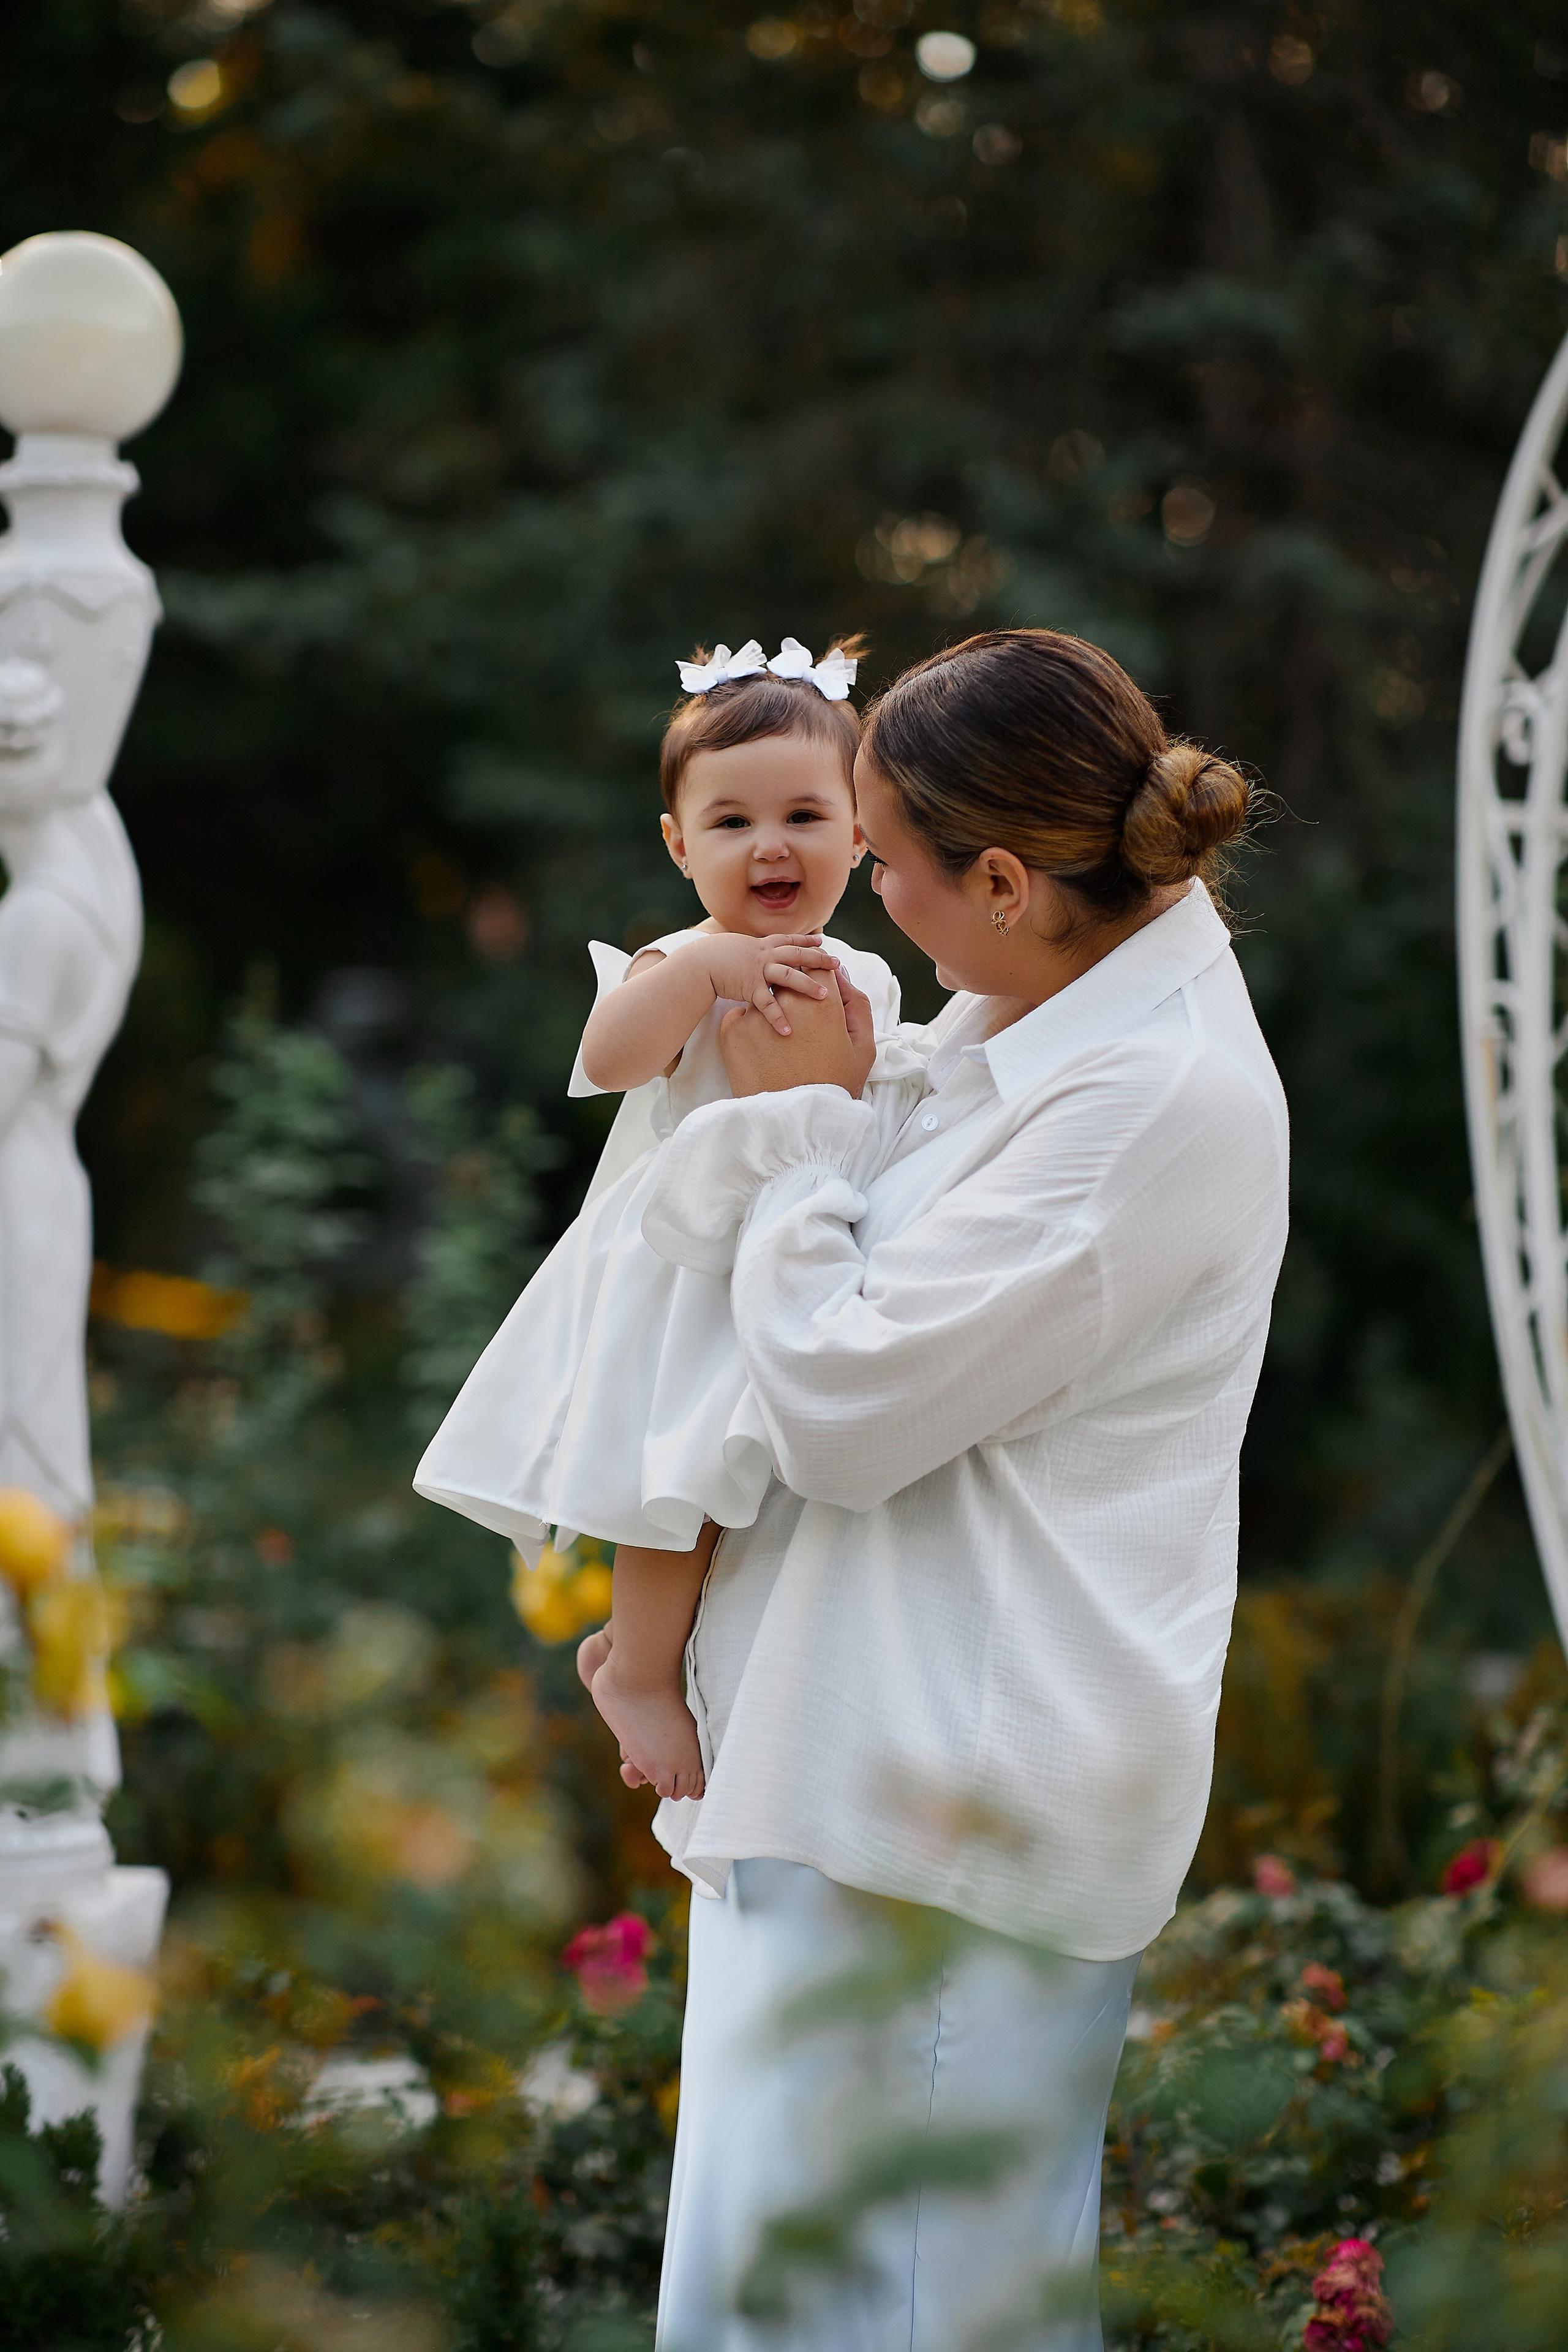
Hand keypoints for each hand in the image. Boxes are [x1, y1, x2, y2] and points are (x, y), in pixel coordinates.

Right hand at [697, 932, 837, 1037]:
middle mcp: (764, 955)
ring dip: (808, 985)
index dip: (807, 940)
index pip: (789, 940)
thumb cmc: (714, 957)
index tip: (822, 941)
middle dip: (819, 958)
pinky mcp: (749, 987)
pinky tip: (788, 1030)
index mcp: (763, 946)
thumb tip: (757, 956)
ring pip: (789, 976)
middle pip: (797, 954)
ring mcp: (758, 970)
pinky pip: (768, 1004)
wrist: (698, 963)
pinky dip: (778, 1017)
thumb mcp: (737, 949)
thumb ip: (752, 954)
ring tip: (825, 996)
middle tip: (837, 963)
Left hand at [719, 970, 876, 1097]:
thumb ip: (857, 1004)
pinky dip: (750, 1027)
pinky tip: (763, 1049)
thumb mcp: (863, 1048)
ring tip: (781, 1039)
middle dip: (794, 990)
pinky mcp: (732, 1031)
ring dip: (771, 1008)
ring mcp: (756, 1015)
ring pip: (764, 996)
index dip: (820, 976)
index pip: (818, 966)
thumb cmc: (834, 1086)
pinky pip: (741, 1016)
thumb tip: (840, 976)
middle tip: (800, 1019)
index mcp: (821, 1002)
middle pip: (788, 977)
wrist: (794, 1123)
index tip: (818, 991)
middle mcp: (786, 1002)